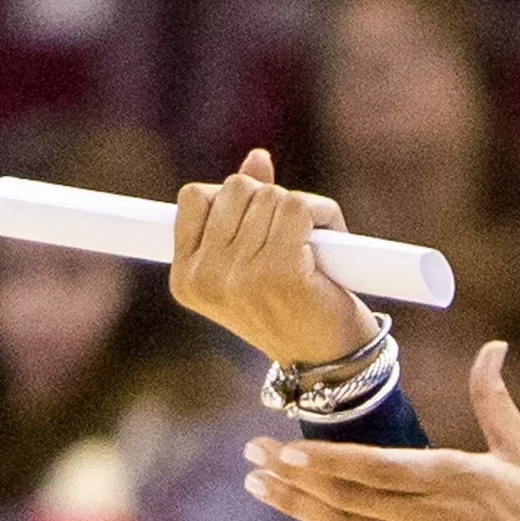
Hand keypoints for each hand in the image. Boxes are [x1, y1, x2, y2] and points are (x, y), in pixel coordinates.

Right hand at [170, 149, 381, 367]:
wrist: (329, 362)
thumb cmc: (293, 308)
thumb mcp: (255, 259)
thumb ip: (246, 209)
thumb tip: (257, 158)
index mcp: (186, 278)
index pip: (194, 197)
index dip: (234, 199)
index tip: (257, 224)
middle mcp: (206, 278)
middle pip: (236, 188)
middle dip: (271, 203)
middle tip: (293, 241)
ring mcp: (240, 276)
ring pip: (272, 195)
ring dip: (304, 212)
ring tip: (313, 250)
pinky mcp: (280, 271)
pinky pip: (300, 207)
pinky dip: (326, 215)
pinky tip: (333, 242)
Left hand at [243, 342, 519, 520]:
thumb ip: (495, 399)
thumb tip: (493, 347)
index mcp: (450, 476)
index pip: (373, 466)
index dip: (325, 457)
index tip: (285, 444)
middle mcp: (426, 515)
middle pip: (347, 493)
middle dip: (293, 474)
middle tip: (251, 457)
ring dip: (295, 508)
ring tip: (258, 486)